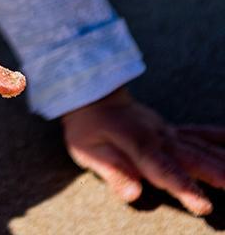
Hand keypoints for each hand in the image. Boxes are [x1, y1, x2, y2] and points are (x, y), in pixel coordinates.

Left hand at [62, 87, 224, 215]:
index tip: (203, 204)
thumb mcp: (87, 150)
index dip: (182, 186)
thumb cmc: (88, 127)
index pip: (162, 168)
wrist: (91, 94)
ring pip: (200, 147)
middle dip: (215, 174)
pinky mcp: (171, 131)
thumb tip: (132, 193)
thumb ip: (112, 171)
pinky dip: (218, 139)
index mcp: (136, 143)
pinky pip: (199, 134)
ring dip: (222, 160)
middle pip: (190, 157)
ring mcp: (167, 132)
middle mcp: (157, 137)